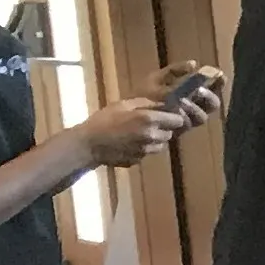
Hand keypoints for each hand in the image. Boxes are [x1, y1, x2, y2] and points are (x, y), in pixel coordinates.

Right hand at [75, 78, 205, 164]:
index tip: (167, 115)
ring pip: (161, 145)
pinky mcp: (138, 160)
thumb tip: (164, 104)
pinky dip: (143, 148)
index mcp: (149, 120)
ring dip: (155, 139)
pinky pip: (147, 153)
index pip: (178, 120)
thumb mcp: (124, 104)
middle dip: (164, 128)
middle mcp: (152, 136)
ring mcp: (145, 151)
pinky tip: (128, 143)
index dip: (174, 117)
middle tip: (149, 124)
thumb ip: (147, 103)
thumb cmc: (103, 120)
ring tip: (137, 133)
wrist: (86, 145)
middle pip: (171, 133)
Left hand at [147, 62, 227, 129]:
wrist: (126, 114)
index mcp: (191, 94)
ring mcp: (186, 121)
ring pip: (201, 117)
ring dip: (194, 108)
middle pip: (212, 105)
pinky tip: (174, 111)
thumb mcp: (157, 79)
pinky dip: (183, 117)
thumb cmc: (142, 95)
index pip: (212, 88)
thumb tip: (194, 64)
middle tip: (199, 91)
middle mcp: (192, 108)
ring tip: (183, 101)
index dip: (218, 83)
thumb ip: (175, 70)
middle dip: (209, 97)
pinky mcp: (177, 131)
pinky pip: (187, 125)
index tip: (220, 76)